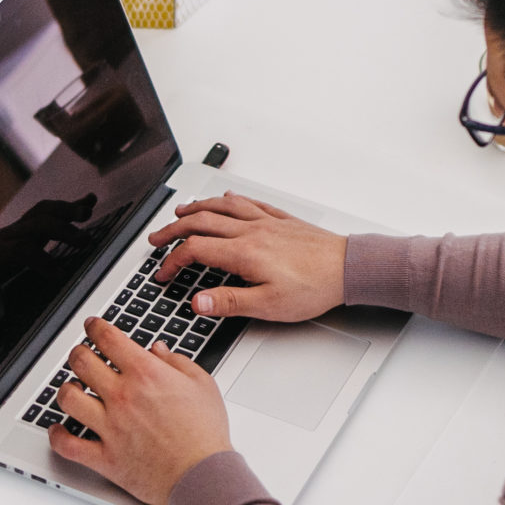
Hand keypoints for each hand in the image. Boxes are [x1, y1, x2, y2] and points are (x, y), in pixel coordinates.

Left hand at [51, 317, 231, 504]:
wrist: (203, 476)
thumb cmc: (205, 433)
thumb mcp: (202, 384)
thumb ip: (177, 361)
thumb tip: (158, 350)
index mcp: (146, 374)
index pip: (108, 339)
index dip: (95, 327)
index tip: (92, 326)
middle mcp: (122, 397)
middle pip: (82, 362)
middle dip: (78, 352)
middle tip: (81, 354)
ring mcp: (110, 427)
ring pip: (68, 399)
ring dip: (66, 389)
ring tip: (72, 388)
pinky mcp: (104, 457)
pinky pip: (68, 445)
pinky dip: (57, 436)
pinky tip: (59, 429)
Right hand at [147, 194, 346, 321]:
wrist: (348, 268)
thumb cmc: (314, 288)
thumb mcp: (268, 306)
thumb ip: (229, 302)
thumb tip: (197, 301)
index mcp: (244, 252)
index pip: (195, 250)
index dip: (173, 261)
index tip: (163, 273)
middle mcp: (252, 230)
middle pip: (202, 221)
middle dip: (173, 229)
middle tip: (156, 238)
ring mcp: (267, 222)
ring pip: (223, 206)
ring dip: (198, 207)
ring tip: (181, 212)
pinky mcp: (281, 219)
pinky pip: (249, 202)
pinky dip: (231, 199)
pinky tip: (227, 198)